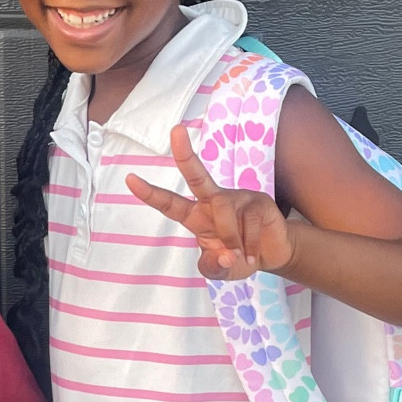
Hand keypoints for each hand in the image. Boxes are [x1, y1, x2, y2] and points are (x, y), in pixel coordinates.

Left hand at [125, 123, 295, 280]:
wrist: (271, 255)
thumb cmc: (238, 259)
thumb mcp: (220, 270)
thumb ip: (214, 267)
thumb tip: (224, 257)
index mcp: (196, 215)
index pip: (169, 203)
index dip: (150, 193)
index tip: (130, 179)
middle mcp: (213, 201)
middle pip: (196, 175)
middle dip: (185, 154)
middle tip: (176, 131)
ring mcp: (237, 197)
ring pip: (223, 209)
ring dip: (230, 238)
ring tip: (238, 256)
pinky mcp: (258, 200)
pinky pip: (248, 220)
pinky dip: (248, 244)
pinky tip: (251, 255)